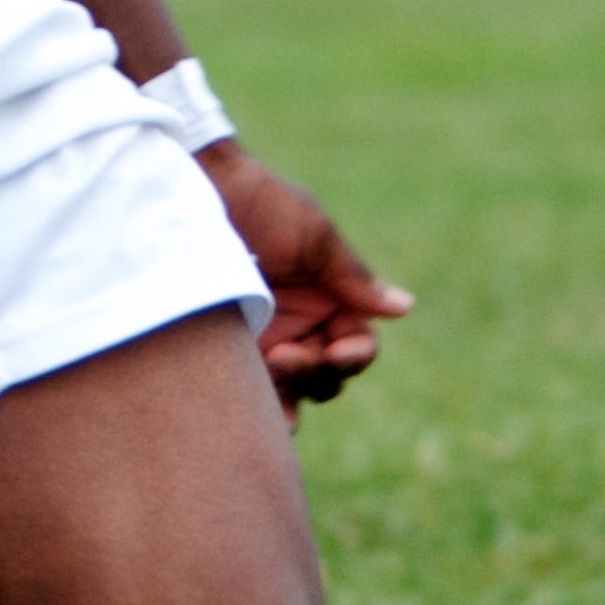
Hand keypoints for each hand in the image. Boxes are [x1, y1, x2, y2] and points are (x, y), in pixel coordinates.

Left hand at [202, 143, 413, 413]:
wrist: (199, 190)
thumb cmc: (262, 205)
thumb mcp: (314, 236)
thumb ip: (353, 278)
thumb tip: (405, 307)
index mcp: (329, 298)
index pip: (357, 344)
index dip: (355, 356)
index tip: (337, 351)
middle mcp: (300, 324)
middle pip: (328, 375)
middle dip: (317, 373)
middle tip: (287, 355)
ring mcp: (263, 340)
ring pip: (293, 391)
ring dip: (291, 395)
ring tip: (272, 373)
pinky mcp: (225, 350)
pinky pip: (252, 393)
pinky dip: (261, 408)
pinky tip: (257, 414)